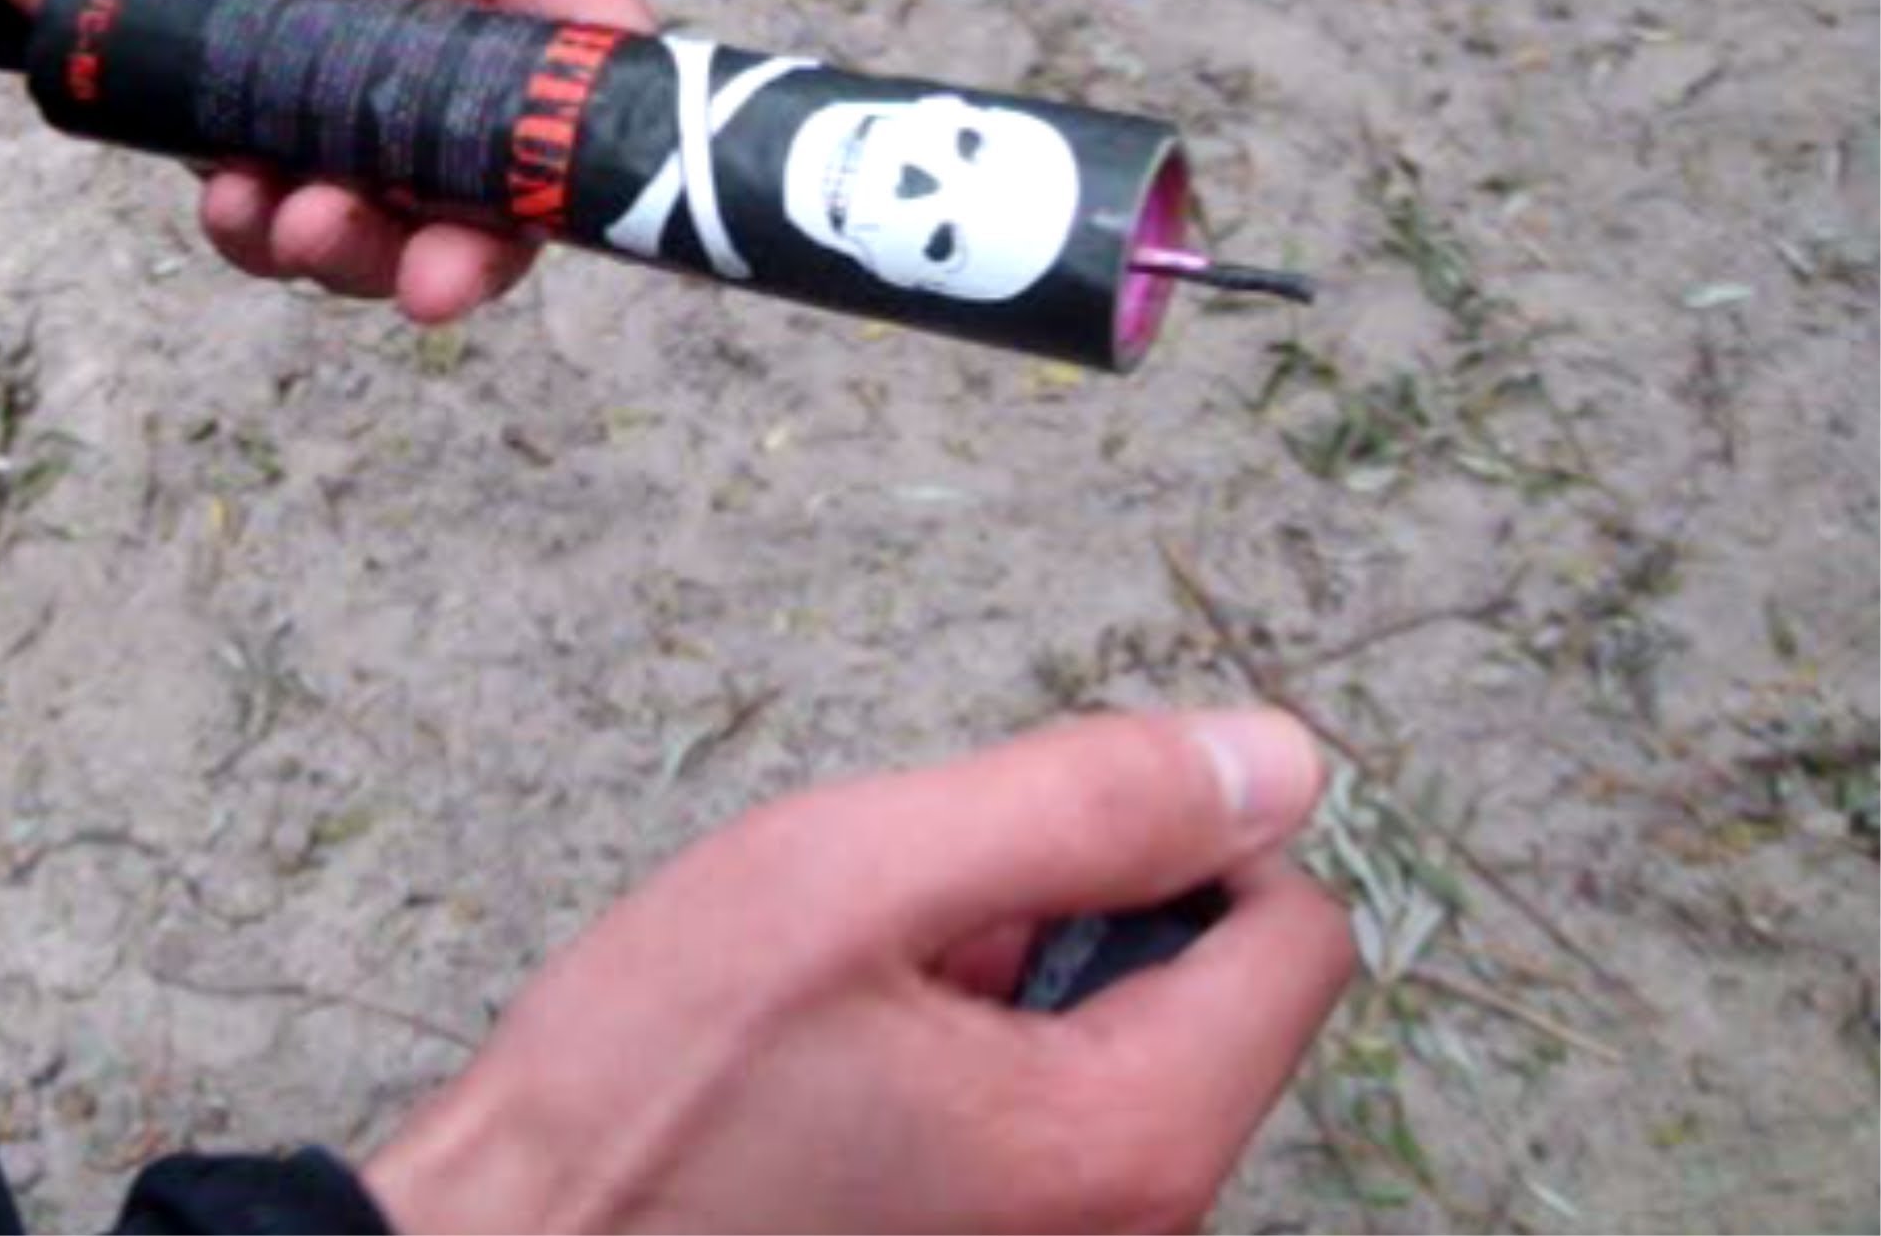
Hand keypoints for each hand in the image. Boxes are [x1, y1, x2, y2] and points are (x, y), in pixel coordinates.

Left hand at [0, 0, 653, 323]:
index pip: (577, 12)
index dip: (603, 106)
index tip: (586, 181)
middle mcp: (423, 9)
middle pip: (503, 153)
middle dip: (484, 234)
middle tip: (437, 284)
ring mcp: (337, 80)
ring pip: (402, 210)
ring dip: (369, 250)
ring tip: (296, 223)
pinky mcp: (248, 127)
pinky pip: (289, 215)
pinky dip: (272, 237)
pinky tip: (228, 202)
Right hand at [364, 709, 1355, 1232]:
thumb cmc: (652, 1088)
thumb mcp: (858, 878)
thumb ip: (1082, 807)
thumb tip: (1274, 760)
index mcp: (1127, 1136)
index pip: (1296, 934)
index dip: (1181, 836)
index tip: (1035, 834)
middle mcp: (1132, 1223)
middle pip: (1207, 989)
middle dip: (1077, 910)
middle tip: (911, 924)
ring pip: (1116, 1039)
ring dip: (1012, 976)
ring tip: (857, 992)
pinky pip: (1046, 1108)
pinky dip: (971, 1046)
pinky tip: (847, 1048)